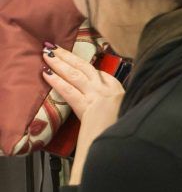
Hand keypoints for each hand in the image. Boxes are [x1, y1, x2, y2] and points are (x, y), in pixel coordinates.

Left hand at [43, 44, 125, 183]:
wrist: (126, 145)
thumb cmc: (123, 132)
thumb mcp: (126, 112)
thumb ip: (115, 105)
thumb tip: (105, 105)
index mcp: (120, 91)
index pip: (101, 74)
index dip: (85, 65)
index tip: (75, 60)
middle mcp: (109, 90)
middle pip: (86, 68)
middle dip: (69, 56)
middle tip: (54, 47)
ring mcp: (98, 97)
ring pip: (76, 75)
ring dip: (60, 62)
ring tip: (46, 54)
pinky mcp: (87, 107)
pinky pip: (69, 90)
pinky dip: (56, 80)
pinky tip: (46, 73)